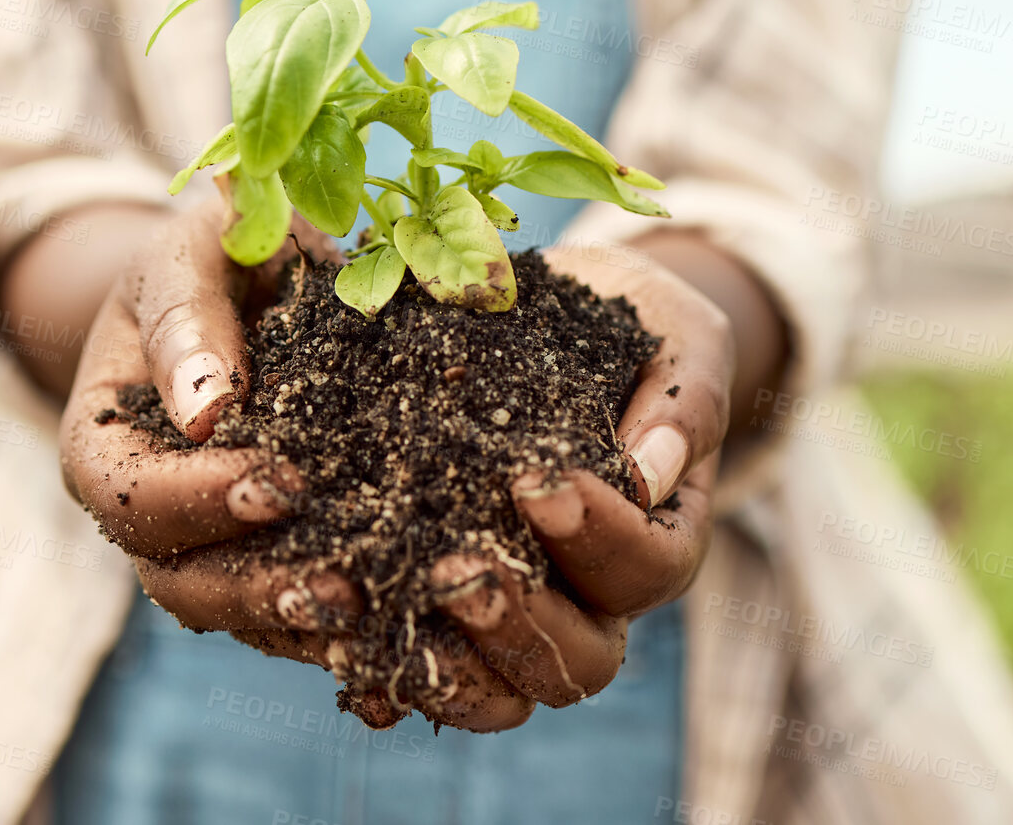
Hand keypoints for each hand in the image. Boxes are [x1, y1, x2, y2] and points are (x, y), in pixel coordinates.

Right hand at [58, 196, 364, 655]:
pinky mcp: (271, 556)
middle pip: (177, 580)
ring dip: (304, 624)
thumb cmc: (211, 257)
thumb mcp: (189, 255)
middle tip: (340, 586)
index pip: (128, 495)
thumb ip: (188, 317)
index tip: (280, 484)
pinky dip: (346, 630)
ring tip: (378, 614)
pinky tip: (407, 623)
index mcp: (103, 443)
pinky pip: (294, 614)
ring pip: (239, 613)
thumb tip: (205, 409)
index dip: (195, 500)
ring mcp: (206, 545)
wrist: (251, 276)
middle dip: (257, 588)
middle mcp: (146, 511)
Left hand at [414, 244, 733, 723]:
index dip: (597, 537)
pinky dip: (375, 659)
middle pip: (579, 660)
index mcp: (659, 541)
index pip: (645, 568)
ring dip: (444, 660)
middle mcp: (595, 600)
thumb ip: (683, 401)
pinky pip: (417, 664)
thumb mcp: (679, 343)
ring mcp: (522, 614)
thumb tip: (648, 470)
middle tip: (454, 570)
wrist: (574, 322)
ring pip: (500, 689)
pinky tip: (329, 624)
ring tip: (376, 595)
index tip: (535, 481)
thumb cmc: (641, 334)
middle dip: (517, 621)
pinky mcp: (447, 609)